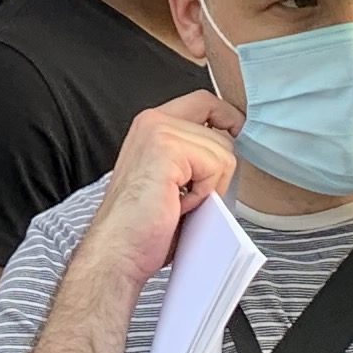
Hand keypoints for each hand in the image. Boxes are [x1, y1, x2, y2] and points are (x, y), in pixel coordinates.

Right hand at [84, 92, 241, 293]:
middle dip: (219, 169)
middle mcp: (153, 121)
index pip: (205, 102)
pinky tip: (179, 205)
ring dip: (211, 186)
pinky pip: (216, 164)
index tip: (234, 137)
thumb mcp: (172, 179)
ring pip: (223, 151)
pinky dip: (205, 193)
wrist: (118, 250)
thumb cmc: (143, 226)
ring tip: (180, 202)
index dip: (227, 118)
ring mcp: (158, 130)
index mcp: (152, 125)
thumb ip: (194, 156)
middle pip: (221, 131)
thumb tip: (233, 151)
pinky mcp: (167, 147)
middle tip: (191, 196)